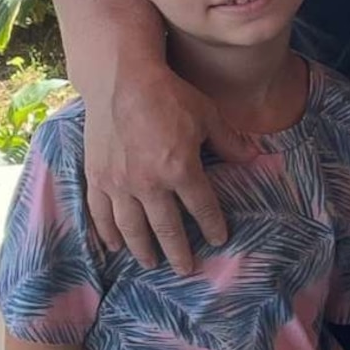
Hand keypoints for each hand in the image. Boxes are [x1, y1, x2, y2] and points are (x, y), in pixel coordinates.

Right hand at [83, 59, 223, 272]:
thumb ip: (228, 141)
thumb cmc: (168, 94)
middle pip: (166, 228)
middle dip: (178, 252)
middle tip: (186, 270)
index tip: (219, 238)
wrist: (120, 79)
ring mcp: (119, 183)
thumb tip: (252, 158)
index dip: (212, 225)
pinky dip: (107, 234)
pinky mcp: (97, 177)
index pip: (202, 207)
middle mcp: (149, 183)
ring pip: (132, 228)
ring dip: (143, 250)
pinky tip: (114, 246)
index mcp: (180, 169)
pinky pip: (101, 214)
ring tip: (151, 264)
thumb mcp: (207, 115)